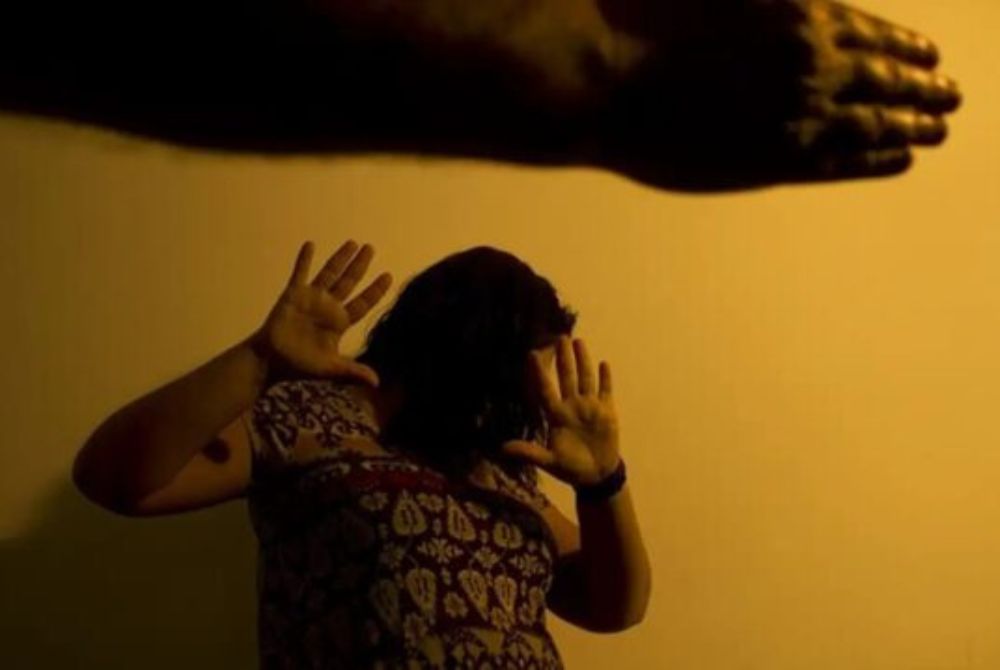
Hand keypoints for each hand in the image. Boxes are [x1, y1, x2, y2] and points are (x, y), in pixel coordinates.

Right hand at [252, 239, 392, 386]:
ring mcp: (311, 298)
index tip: (388, 275)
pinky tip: (311, 245)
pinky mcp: (293, 294)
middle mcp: (329, 307)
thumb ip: (353, 371)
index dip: (376, 290)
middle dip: (360, 266)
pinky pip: (300, 273)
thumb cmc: (300, 364)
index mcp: (340, 322)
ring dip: (340, 258)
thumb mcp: (331, 368)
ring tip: (352, 243)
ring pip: (330, 273)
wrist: (271, 360)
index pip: (363, 303)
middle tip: (371, 248)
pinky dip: (305, 259)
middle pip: (349, 282)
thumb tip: (377, 383)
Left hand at [501, 336, 621, 486]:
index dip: (540, 373)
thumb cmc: (570, 468)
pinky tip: (603, 363)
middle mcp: (572, 406)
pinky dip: (605, 378)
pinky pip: (605, 390)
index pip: (546, 389)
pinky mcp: (606, 412)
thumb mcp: (549, 462)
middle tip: (560, 337)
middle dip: (564, 358)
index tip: (532, 354)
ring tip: (579, 342)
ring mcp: (589, 407)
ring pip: (585, 378)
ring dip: (583, 361)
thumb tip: (502, 449)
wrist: (596, 476)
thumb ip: (529, 453)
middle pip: (567, 377)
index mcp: (557, 416)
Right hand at [583, 0, 962, 190]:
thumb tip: (798, 9)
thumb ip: (764, 4)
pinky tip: (900, 160)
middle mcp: (811, 64)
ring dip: (913, 125)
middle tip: (951, 97)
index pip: (870, 31)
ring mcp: (797, 115)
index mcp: (798, 16)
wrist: (606, 81)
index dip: (904, 44)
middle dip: (922, 88)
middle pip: (885, 78)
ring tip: (938, 131)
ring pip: (875, 123)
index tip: (929, 54)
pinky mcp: (773, 162)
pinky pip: (843, 163)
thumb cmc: (641, 24)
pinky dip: (878, 161)